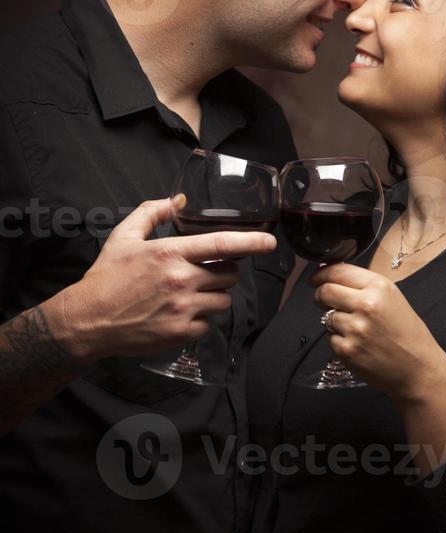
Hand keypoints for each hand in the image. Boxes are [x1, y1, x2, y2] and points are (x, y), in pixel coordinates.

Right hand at [51, 196, 276, 363]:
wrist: (87, 320)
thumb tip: (178, 199)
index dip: (252, 242)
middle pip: (229, 275)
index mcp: (170, 253)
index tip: (270, 241)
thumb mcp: (124, 237)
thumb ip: (152, 212)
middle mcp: (181, 280)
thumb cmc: (106, 277)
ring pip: (222, 301)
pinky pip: (208, 325)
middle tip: (204, 274)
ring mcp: (183, 309)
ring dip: (213, 298)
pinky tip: (179, 315)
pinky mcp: (181, 333)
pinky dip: (199, 321)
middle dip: (223, 272)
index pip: (223, 244)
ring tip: (189, 296)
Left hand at [310, 264, 445, 402]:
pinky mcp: (347, 350)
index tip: (315, 278)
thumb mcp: (393, 298)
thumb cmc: (408, 334)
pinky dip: (340, 341)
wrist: (418, 369)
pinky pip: (331, 338)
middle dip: (320, 295)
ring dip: (335, 321)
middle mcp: (366, 305)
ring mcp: (355, 329)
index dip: (321, 274)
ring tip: (357, 330)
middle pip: (325, 291)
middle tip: (324, 300)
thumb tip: (331, 277)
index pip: (337, 272)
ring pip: (326, 317)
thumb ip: (364, 286)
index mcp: (379, 287)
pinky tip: (358, 345)